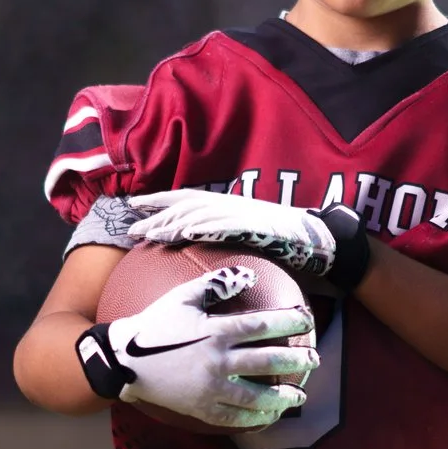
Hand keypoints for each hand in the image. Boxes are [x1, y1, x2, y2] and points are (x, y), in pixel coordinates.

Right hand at [96, 264, 317, 428]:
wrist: (124, 360)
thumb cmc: (154, 324)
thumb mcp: (182, 297)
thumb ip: (216, 284)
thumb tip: (249, 275)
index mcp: (216, 331)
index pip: (263, 325)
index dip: (290, 322)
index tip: (306, 320)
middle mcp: (217, 361)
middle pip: (268, 361)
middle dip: (296, 360)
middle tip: (314, 360)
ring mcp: (210, 388)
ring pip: (256, 395)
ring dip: (282, 396)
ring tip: (299, 396)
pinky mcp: (200, 408)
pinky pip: (233, 417)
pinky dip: (254, 418)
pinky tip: (268, 417)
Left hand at [126, 191, 337, 277]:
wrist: (315, 238)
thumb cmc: (282, 241)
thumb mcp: (247, 235)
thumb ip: (223, 236)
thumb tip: (200, 249)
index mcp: (224, 205)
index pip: (185, 199)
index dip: (159, 202)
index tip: (134, 208)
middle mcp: (228, 205)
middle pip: (184, 203)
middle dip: (156, 212)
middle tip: (132, 225)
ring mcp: (240, 213)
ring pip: (199, 213)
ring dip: (173, 222)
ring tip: (151, 233)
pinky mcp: (253, 224)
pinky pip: (224, 224)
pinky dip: (204, 226)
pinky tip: (187, 232)